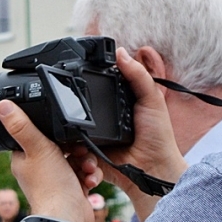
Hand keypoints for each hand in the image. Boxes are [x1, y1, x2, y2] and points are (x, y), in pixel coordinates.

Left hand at [0, 100, 99, 221]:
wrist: (67, 217)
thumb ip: (22, 126)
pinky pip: (84, 174)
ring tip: (86, 169)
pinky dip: (90, 176)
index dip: (55, 133)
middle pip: (63, 147)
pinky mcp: (71, 188)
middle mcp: (38, 169)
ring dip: (86, 162)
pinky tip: (90, 181)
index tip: (65, 135)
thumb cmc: (49, 186)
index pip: (39, 136)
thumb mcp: (37, 148)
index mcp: (25, 159)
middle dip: (77, 148)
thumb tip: (3, 106)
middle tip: (78, 153)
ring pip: (76, 160)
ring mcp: (55, 179)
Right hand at [75, 49, 187, 221]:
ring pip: (64, 137)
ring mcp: (89, 140)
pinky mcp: (85, 158)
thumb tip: (120, 53)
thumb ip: (137, 75)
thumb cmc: (157, 136)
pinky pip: (70, 157)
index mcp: (111, 105)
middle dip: (65, 119)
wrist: (153, 168)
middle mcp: (97, 121)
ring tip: (83, 150)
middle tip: (65, 123)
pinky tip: (87, 160)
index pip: (89, 92)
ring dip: (71, 145)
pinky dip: (76, 159)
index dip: (78, 89)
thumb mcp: (151, 99)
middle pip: (71, 114)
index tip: (66, 87)